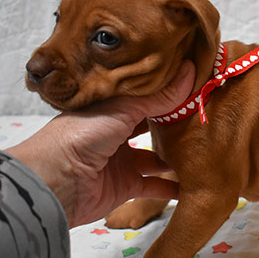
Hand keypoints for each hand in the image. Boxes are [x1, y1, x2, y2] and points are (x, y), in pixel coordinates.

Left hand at [7, 61, 194, 227]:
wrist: (54, 183)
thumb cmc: (79, 137)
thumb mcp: (121, 111)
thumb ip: (157, 97)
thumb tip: (189, 70)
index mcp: (110, 109)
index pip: (145, 97)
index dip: (168, 93)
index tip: (195, 86)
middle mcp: (116, 133)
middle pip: (152, 128)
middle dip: (175, 125)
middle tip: (204, 119)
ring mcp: (122, 160)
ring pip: (156, 157)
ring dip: (176, 157)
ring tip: (202, 150)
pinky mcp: (125, 185)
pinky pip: (154, 185)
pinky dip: (171, 186)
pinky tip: (191, 182)